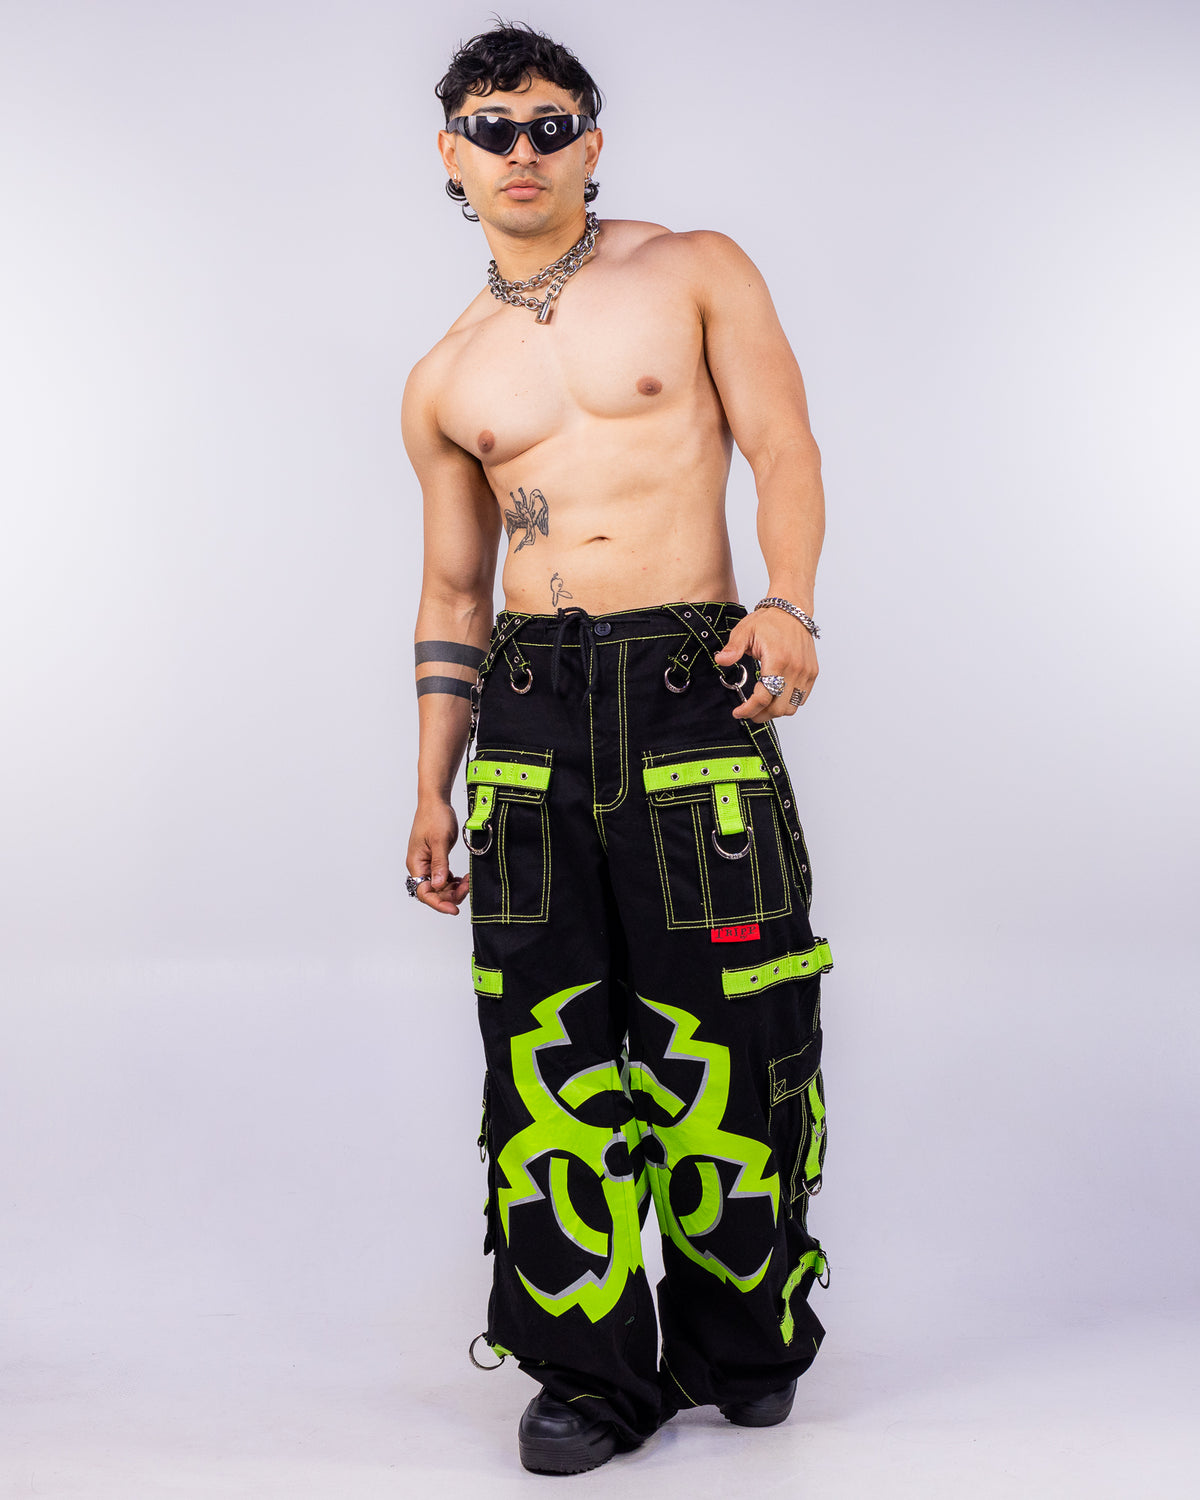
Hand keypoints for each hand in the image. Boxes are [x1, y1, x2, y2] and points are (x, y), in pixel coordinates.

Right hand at [406, 798, 469, 913]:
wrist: (436, 801)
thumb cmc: (435, 817)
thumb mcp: (440, 841)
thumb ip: (440, 864)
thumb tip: (438, 886)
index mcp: (416, 864)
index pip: (424, 892)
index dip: (439, 903)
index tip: (454, 909)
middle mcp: (420, 867)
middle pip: (433, 892)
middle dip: (450, 894)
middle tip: (467, 887)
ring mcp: (427, 864)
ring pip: (440, 886)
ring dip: (454, 888)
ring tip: (467, 881)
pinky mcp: (435, 860)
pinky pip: (443, 877)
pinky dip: (454, 881)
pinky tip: (463, 878)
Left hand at [715, 608, 818, 722]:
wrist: (792, 610)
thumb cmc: (769, 620)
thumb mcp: (744, 631)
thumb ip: (733, 649)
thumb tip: (720, 660)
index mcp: (778, 660)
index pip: (763, 697)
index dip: (749, 709)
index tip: (738, 713)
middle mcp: (795, 669)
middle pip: (778, 708)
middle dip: (761, 714)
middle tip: (748, 712)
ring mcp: (806, 672)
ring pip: (791, 707)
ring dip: (775, 711)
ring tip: (762, 706)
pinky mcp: (812, 672)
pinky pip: (801, 698)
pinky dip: (788, 702)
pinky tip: (775, 696)